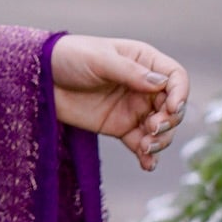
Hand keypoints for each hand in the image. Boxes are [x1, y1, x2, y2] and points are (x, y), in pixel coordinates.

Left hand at [49, 33, 189, 172]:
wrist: (40, 79)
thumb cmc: (70, 58)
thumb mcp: (99, 60)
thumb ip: (130, 73)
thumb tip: (162, 84)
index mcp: (144, 61)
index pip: (175, 77)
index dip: (180, 94)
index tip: (172, 108)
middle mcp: (144, 86)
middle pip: (172, 107)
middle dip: (169, 121)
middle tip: (153, 128)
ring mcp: (134, 108)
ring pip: (161, 129)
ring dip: (160, 141)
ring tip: (145, 147)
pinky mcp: (121, 128)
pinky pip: (141, 144)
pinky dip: (148, 156)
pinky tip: (147, 164)